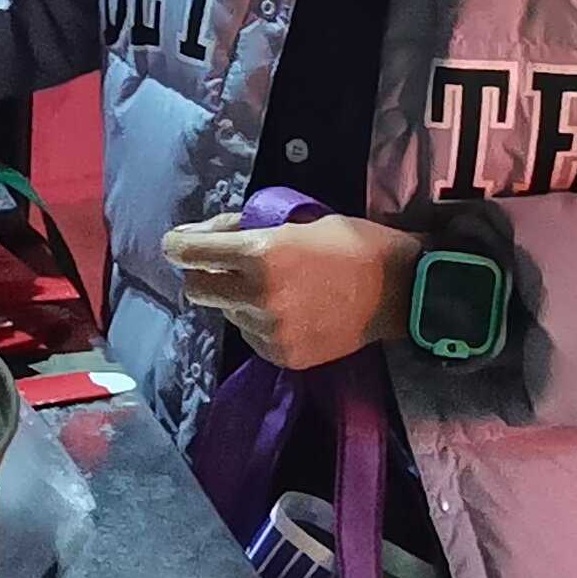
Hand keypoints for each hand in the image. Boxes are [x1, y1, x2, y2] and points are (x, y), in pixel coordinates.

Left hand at [162, 208, 414, 369]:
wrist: (400, 290)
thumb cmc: (352, 244)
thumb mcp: (298, 222)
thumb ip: (251, 231)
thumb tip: (212, 238)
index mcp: (259, 254)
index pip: (191, 254)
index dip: (178, 246)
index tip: (176, 245)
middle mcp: (256, 296)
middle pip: (197, 289)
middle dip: (203, 274)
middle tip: (220, 265)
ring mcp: (269, 330)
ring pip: (227, 313)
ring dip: (237, 299)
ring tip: (273, 287)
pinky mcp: (283, 355)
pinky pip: (253, 335)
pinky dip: (260, 322)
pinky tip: (289, 310)